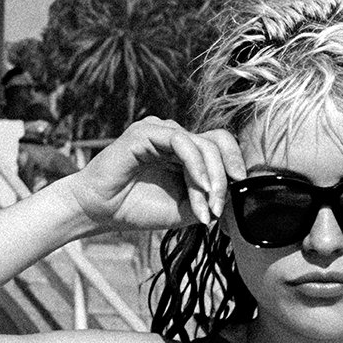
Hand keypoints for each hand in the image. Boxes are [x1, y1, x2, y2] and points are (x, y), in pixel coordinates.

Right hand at [65, 118, 245, 234]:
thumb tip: (235, 199)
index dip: (234, 166)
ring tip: (205, 207)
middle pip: (217, 143)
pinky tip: (198, 187)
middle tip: (217, 210)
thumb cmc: (139, 209)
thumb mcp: (184, 210)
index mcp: (186, 152)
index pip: (221, 147)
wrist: (102, 212)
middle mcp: (175, 137)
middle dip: (224, 179)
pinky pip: (181, 141)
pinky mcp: (146, 132)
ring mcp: (161, 131)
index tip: (239, 195)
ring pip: (202, 144)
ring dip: (210, 178)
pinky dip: (195, 165)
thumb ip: (208, 200)